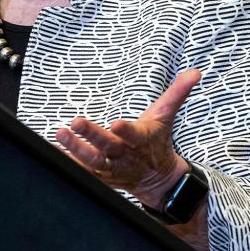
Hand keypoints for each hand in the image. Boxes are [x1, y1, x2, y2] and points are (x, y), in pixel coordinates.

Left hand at [54, 69, 201, 206]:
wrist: (157, 178)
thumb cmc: (156, 140)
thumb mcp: (166, 116)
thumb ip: (176, 93)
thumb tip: (195, 72)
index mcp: (141, 139)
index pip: (133, 134)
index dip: (126, 130)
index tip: (115, 124)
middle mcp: (124, 155)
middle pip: (106, 147)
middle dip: (91, 136)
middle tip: (74, 123)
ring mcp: (111, 168)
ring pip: (91, 162)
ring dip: (74, 150)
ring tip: (60, 134)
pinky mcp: (100, 177)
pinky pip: (83, 173)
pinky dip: (69, 164)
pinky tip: (55, 153)